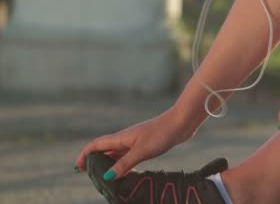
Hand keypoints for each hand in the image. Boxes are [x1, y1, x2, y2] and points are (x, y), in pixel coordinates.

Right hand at [75, 108, 191, 179]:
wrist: (182, 122)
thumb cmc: (162, 133)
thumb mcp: (142, 151)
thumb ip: (125, 164)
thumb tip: (107, 177)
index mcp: (121, 138)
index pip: (96, 145)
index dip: (84, 155)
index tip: (77, 168)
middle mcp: (126, 138)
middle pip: (105, 149)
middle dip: (95, 161)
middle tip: (90, 176)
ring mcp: (136, 140)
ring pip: (117, 153)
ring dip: (109, 163)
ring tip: (105, 178)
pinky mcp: (147, 143)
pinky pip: (129, 154)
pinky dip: (123, 163)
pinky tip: (127, 172)